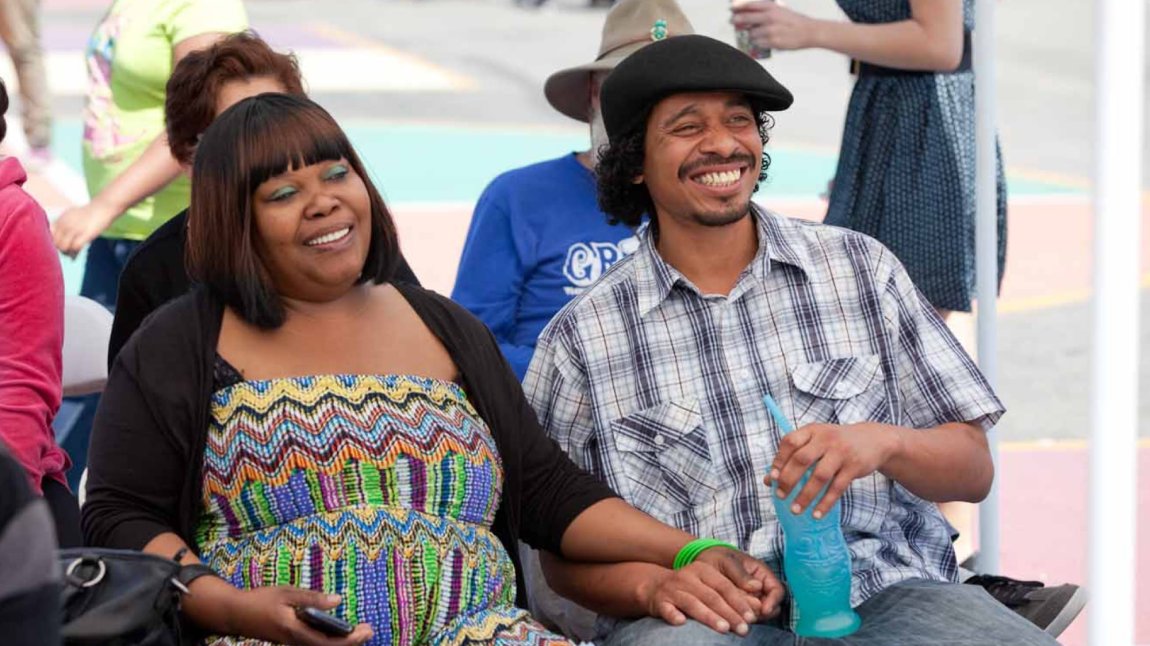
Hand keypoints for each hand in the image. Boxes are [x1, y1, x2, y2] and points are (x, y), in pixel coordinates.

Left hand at [51, 202, 118, 256]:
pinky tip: (76, 255)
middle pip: (55, 242)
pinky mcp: (86, 234)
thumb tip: (61, 237)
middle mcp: (65, 224)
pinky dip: (75, 253)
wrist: (104, 207)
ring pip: (63, 247)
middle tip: (66, 252)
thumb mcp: (73, 216)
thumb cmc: (90, 213)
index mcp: (61, 219)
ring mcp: (75, 229)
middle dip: (60, 249)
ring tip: (71, 254)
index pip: (49, 234)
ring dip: (67, 252)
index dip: (53, 241)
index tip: (59, 245)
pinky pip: (75, 247)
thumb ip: (65, 226)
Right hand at [228, 587, 372, 645]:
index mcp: (295, 631)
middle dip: (351, 642)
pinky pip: (315, 645)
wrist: (236, 614)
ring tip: (359, 631)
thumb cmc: (261, 601)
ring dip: (342, 642)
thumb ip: (312, 598)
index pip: (327, 642)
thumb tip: (338, 601)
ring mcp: (293, 644)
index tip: (366, 630)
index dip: (350, 640)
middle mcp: (295, 642)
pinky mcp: (291, 641)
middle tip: (369, 630)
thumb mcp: (287, 593)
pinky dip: (330, 641)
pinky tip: (339, 631)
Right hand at [639, 547, 779, 635]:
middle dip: (729, 614)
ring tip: (723, 628)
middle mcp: (688, 577)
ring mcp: (673, 589)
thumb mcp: (709, 585)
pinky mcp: (660, 601)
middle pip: (711, 597)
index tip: (752, 617)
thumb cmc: (690, 588)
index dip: (739, 602)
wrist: (656, 587)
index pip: (725, 586)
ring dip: (708, 616)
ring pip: (692, 603)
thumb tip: (758, 606)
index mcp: (703, 570)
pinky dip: (673, 615)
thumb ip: (732, 594)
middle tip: (743, 629)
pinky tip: (681, 622)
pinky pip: (667, 609)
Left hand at [695, 547, 784, 619]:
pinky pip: (745, 618)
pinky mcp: (741, 609)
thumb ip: (741, 574)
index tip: (764, 610)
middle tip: (746, 616)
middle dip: (760, 613)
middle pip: (771, 607)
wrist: (701, 563)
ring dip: (749, 617)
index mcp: (761, 573)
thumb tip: (757, 587)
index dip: (773, 601)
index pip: (777, 590)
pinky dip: (740, 619)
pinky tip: (728, 617)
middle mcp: (760, 588)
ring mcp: (751, 599)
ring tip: (734, 615)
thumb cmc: (717, 558)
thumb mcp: (727, 561)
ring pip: (759, 615)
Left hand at [731, 1, 819, 51]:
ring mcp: (770, 30)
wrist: (808, 32)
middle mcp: (769, 18)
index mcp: (772, 8)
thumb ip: (767, 11)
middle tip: (734, 22)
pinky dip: (758, 43)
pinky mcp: (772, 42)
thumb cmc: (795, 21)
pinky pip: (758, 43)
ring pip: (751, 33)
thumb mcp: (781, 10)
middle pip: (745, 19)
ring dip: (751, 34)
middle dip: (737, 20)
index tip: (732, 9)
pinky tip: (763, 40)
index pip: (750, 5)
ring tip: (758, 34)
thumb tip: (750, 14)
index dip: (739, 7)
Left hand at [766, 423, 901, 517]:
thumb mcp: (816, 442)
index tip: (773, 477)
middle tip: (780, 496)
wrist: (873, 440)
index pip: (790, 442)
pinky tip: (816, 514)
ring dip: (805, 495)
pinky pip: (837, 488)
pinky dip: (825, 503)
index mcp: (812, 430)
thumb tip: (770, 480)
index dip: (779, 460)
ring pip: (819, 476)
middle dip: (788, 480)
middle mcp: (825, 439)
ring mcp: (841, 452)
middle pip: (802, 459)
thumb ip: (794, 457)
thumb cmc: (836, 443)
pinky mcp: (854, 467)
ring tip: (795, 510)